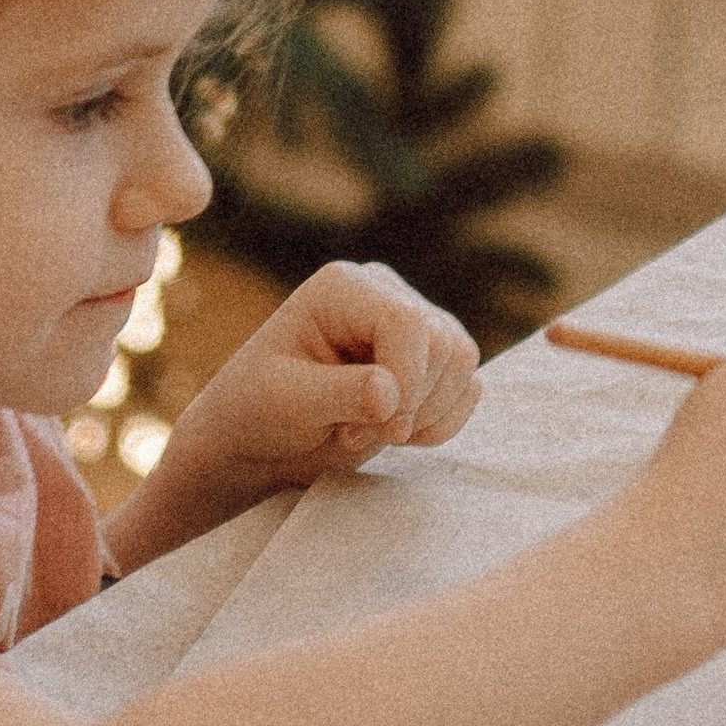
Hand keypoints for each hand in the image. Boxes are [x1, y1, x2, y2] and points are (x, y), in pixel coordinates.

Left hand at [158, 260, 480, 514]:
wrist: (260, 438)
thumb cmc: (258, 410)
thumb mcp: (287, 403)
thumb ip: (340, 394)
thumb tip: (390, 392)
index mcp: (344, 287)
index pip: (407, 321)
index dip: (406, 378)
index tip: (379, 427)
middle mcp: (385, 294)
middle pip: (445, 341)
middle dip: (412, 403)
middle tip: (356, 433)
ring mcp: (412, 324)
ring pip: (462, 362)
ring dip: (426, 416)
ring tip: (369, 432)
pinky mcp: (429, 360)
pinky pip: (467, 388)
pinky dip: (440, 424)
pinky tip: (394, 434)